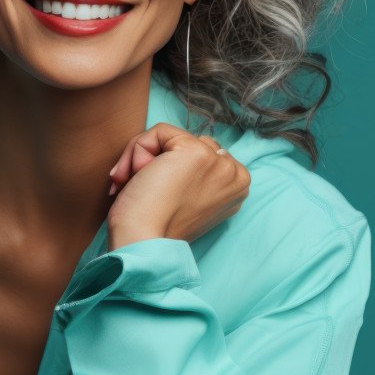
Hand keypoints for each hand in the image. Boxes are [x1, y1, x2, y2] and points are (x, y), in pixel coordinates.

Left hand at [105, 123, 250, 248]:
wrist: (144, 242)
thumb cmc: (156, 228)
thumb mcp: (188, 200)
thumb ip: (194, 176)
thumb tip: (166, 154)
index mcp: (237, 188)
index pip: (203, 156)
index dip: (174, 170)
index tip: (160, 196)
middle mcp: (235, 174)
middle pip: (189, 143)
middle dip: (161, 161)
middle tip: (145, 191)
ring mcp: (218, 162)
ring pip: (173, 137)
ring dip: (146, 156)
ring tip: (139, 184)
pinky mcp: (196, 152)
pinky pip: (159, 132)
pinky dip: (138, 150)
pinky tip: (136, 176)